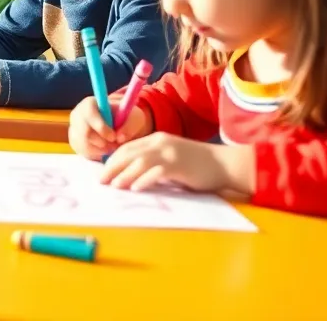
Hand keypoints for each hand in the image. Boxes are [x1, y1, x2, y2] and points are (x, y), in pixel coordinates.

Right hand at [68, 98, 151, 160]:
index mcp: (89, 104)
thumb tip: (120, 138)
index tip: (114, 136)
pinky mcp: (75, 142)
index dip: (101, 127)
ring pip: (84, 145)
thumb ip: (129, 125)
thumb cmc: (125, 117)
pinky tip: (106, 149)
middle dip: (102, 142)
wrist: (118, 124)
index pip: (89, 114)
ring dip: (101, 150)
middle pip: (84, 133)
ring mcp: (74, 129)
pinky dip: (97, 154)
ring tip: (112, 147)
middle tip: (115, 145)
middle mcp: (77, 115)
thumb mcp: (133, 117)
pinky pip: (83, 152)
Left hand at [101, 134, 255, 193]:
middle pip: (129, 153)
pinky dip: (144, 179)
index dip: (114, 159)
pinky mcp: (178, 165)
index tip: (104, 171)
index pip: (128, 147)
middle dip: (112, 167)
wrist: (225, 164)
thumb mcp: (171, 158)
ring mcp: (169, 153)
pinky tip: (135, 188)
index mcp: (157, 139)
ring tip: (114, 186)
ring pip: (139, 161)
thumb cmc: (198, 164)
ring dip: (124, 174)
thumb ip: (154, 162)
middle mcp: (160, 143)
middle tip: (101, 181)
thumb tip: (132, 175)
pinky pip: (156, 172)